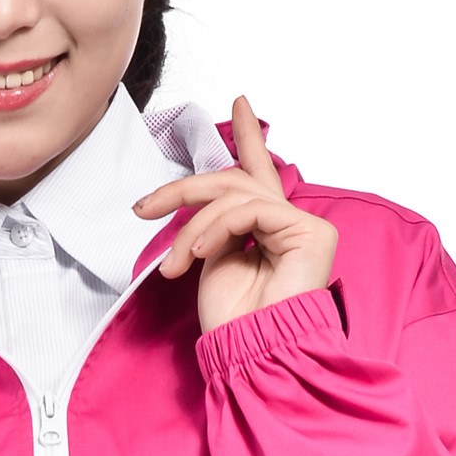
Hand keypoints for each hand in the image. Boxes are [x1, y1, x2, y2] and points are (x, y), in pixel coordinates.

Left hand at [133, 95, 339, 335]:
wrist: (253, 354)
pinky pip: (250, 210)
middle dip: (183, 191)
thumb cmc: (235, 321)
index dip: (249, 137)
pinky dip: (215, 228)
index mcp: (269, 231)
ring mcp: (305, 227)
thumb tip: (202, 206)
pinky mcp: (311, 233)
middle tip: (144, 207)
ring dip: (194, 224)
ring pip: (236, 195)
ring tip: (175, 261)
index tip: (240, 100)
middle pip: (234, 182)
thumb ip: (215, 227)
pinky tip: (197, 254)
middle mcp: (291, 224)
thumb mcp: (213, 263)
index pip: (257, 175)